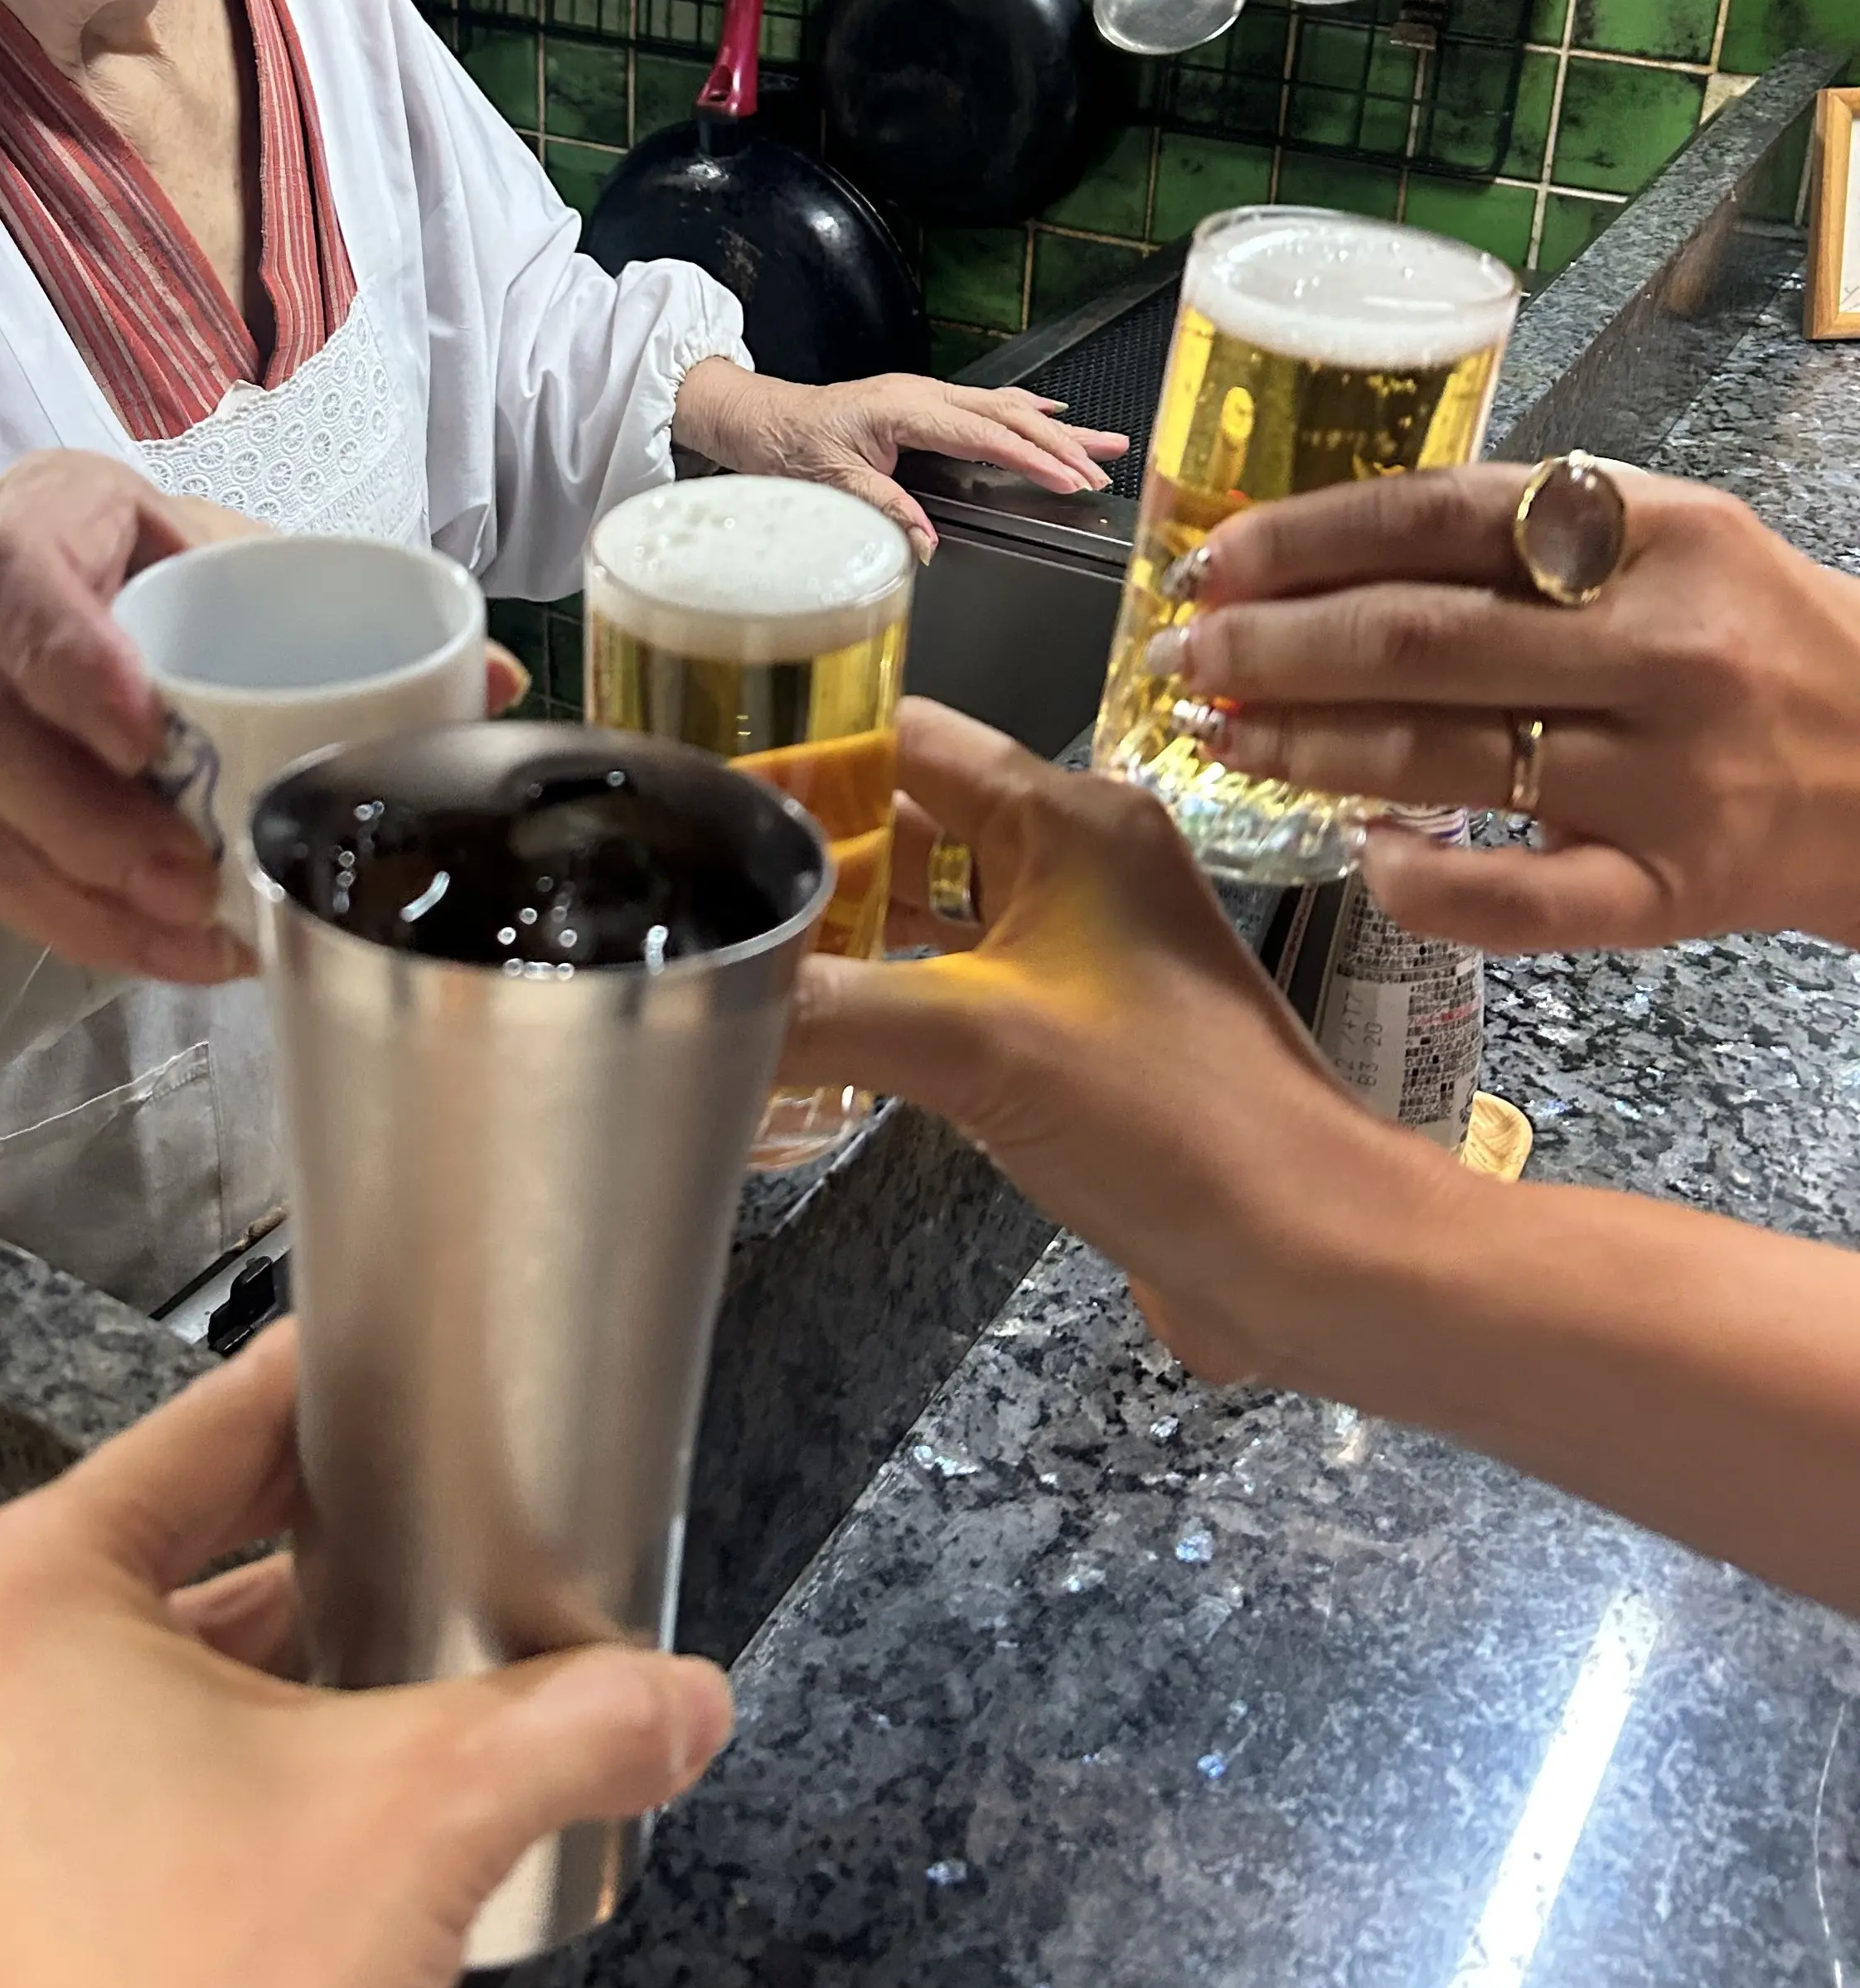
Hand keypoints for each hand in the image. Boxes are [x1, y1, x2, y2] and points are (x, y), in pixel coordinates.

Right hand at [0, 461, 529, 983]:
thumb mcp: (252, 552)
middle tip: (189, 870)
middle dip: (82, 814)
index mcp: (44, 523)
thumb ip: (361, 605)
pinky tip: (172, 950)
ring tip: (191, 926)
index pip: (16, 575)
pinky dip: (83, 927)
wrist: (71, 581)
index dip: (66, 657)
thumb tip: (503, 679)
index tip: (146, 727)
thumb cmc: (166, 567)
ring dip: (82, 889)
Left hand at [0, 1325, 732, 1987]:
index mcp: (20, 1596)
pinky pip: (84, 1773)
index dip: (320, 1399)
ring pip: (125, 1668)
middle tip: (415, 1547)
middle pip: (167, 1547)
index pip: (206, 1428)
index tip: (381, 1383)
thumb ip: (574, 1726)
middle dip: (304, 1553)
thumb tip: (672, 1697)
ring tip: (376, 1679)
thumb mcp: (426, 1824)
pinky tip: (300, 1805)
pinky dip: (192, 1765)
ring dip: (252, 1668)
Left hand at [673, 361, 1127, 549]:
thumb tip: (926, 544)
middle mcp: (920, 394)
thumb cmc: (787, 445)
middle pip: (1008, 416)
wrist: (756, 418)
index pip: (985, 434)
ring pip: (1005, 408)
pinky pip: (987, 406)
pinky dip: (1026, 415)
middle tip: (1106, 467)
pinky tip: (1053, 419)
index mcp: (904, 408)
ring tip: (1105, 443)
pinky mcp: (922, 404)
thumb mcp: (829, 485)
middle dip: (1063, 444)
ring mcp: (924, 396)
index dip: (1032, 458)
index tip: (1070, 477)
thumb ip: (883, 510)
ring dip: (1056, 429)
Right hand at [791, 707, 1859, 1621]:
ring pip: (930, 908)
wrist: (1308, 1252)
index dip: (798, 750)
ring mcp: (1082, 953)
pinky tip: (802, 1034)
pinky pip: (957, 988)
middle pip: (909, 818)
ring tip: (718, 948)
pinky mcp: (1078, 1036)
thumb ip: (820, 1006)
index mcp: (1069, 819)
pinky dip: (885, 998)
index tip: (686, 783)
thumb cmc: (1164, 1115)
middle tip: (679, 878)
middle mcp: (1077, 865)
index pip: (903, 735)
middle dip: (804, 847)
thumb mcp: (971, 1044)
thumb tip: (689, 996)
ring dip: (841, 928)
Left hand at [1158, 463, 1859, 954]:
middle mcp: (1659, 650)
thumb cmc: (1757, 638)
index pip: (1435, 517)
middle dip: (1273, 651)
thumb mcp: (1672, 537)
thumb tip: (1327, 545)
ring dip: (1306, 751)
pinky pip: (1517, 902)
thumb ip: (1524, 530)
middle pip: (1417, 641)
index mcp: (1652, 535)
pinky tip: (1359, 852)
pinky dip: (1422, 880)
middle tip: (1188, 662)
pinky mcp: (1671, 890)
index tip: (1214, 563)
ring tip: (1224, 740)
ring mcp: (1665, 779)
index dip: (1303, 541)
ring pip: (1442, 762)